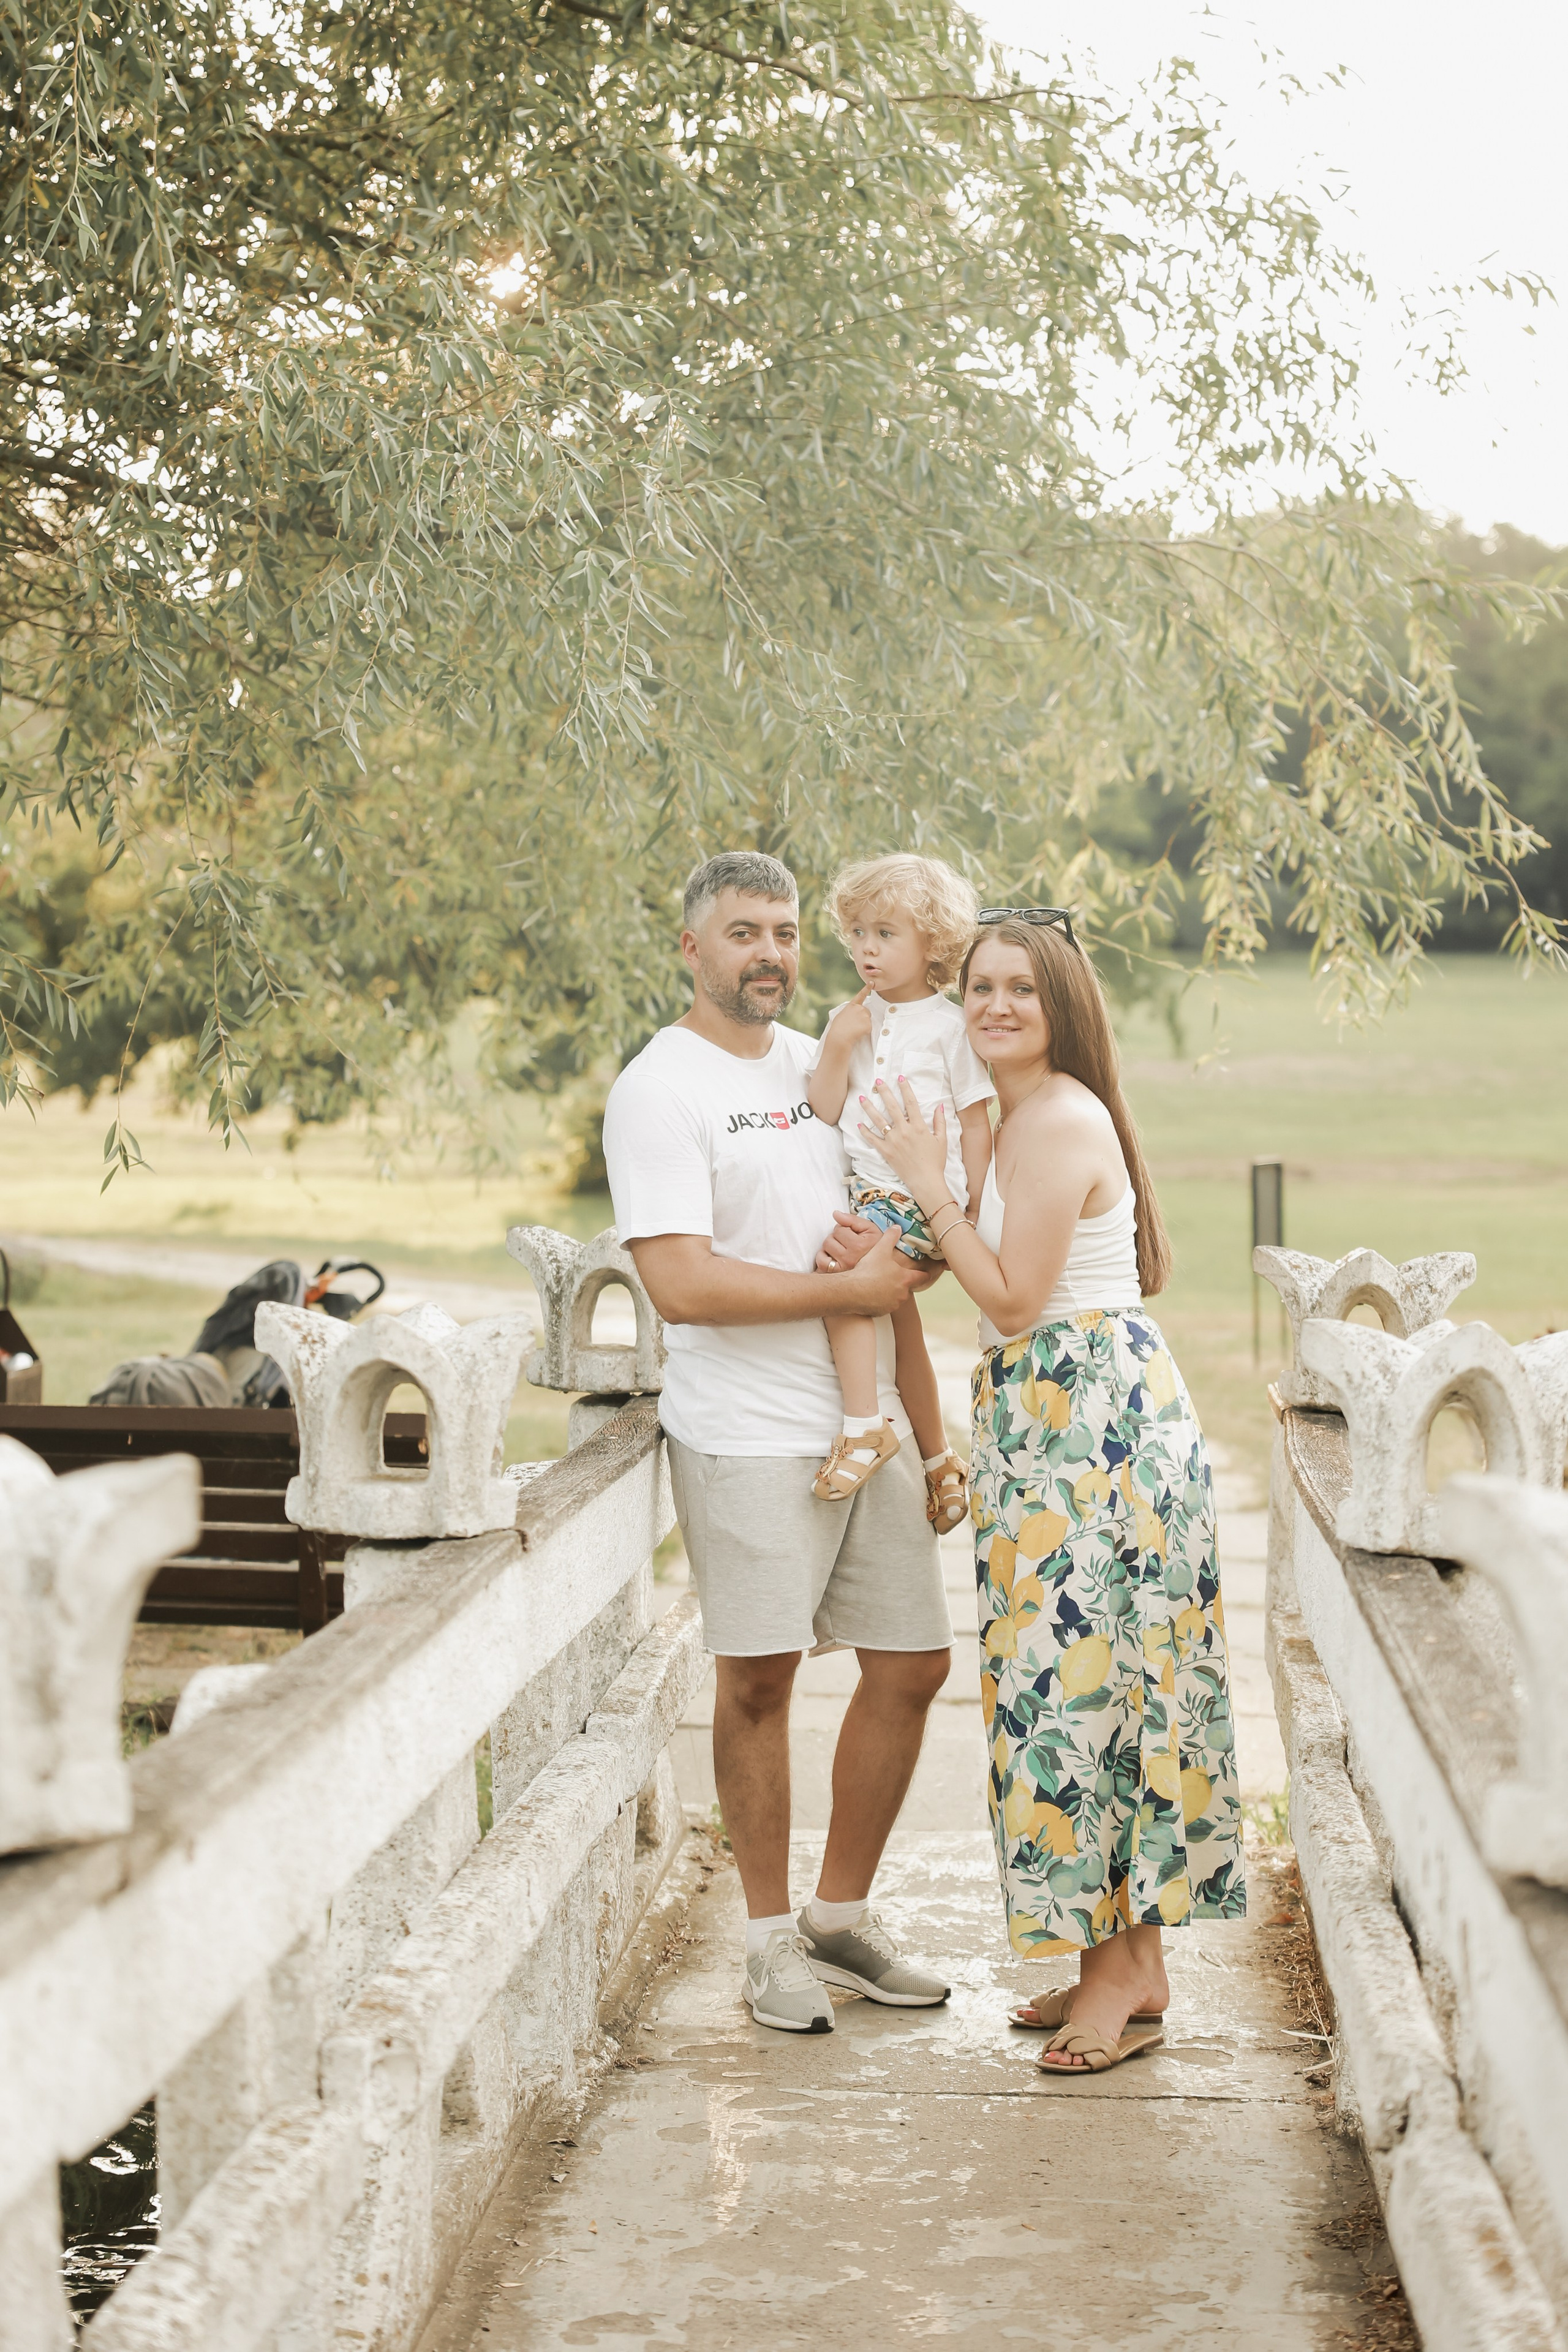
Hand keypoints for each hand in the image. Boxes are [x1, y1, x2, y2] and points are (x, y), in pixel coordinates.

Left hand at [816, 1209, 880, 1271]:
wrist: (883, 1266)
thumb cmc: (876, 1246)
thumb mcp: (869, 1228)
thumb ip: (852, 1220)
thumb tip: (835, 1214)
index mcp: (859, 1246)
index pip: (838, 1229)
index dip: (844, 1229)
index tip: (853, 1235)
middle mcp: (850, 1259)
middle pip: (829, 1240)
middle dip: (836, 1238)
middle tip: (847, 1242)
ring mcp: (842, 1269)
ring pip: (824, 1250)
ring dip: (830, 1247)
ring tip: (841, 1249)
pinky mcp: (836, 1275)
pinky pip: (821, 1263)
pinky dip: (823, 1258)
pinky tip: (833, 1257)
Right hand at [827, 984, 873, 1047]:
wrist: (839, 1037)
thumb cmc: (838, 1028)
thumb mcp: (841, 1015)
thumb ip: (849, 1012)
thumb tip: (853, 1015)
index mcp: (851, 1006)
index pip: (860, 995)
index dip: (867, 988)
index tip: (872, 982)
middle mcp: (859, 1008)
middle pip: (866, 1012)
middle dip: (863, 1017)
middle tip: (853, 1024)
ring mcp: (864, 1016)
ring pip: (868, 1020)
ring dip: (863, 1024)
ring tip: (854, 1029)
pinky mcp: (868, 1024)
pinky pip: (869, 1028)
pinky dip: (864, 1031)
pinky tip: (857, 1032)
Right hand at [836, 1226, 924, 1315]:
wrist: (853, 1290)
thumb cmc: (868, 1270)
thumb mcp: (880, 1249)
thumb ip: (890, 1237)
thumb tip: (897, 1227)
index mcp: (905, 1278)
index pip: (922, 1277)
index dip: (924, 1274)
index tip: (926, 1273)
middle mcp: (902, 1293)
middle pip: (906, 1287)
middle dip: (900, 1282)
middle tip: (889, 1276)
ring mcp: (893, 1304)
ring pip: (895, 1297)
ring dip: (890, 1292)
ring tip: (877, 1284)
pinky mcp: (882, 1312)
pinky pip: (884, 1306)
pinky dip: (880, 1301)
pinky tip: (871, 1294)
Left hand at [857, 1076, 948, 1202]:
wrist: (926, 1181)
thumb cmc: (935, 1161)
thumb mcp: (942, 1140)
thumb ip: (940, 1122)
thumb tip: (940, 1106)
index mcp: (919, 1126)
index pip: (911, 1102)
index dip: (905, 1088)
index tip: (900, 1077)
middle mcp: (904, 1131)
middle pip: (892, 1106)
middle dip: (884, 1092)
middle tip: (877, 1081)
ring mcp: (893, 1141)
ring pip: (879, 1120)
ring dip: (869, 1108)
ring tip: (861, 1098)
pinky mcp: (886, 1151)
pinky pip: (873, 1139)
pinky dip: (865, 1131)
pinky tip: (859, 1124)